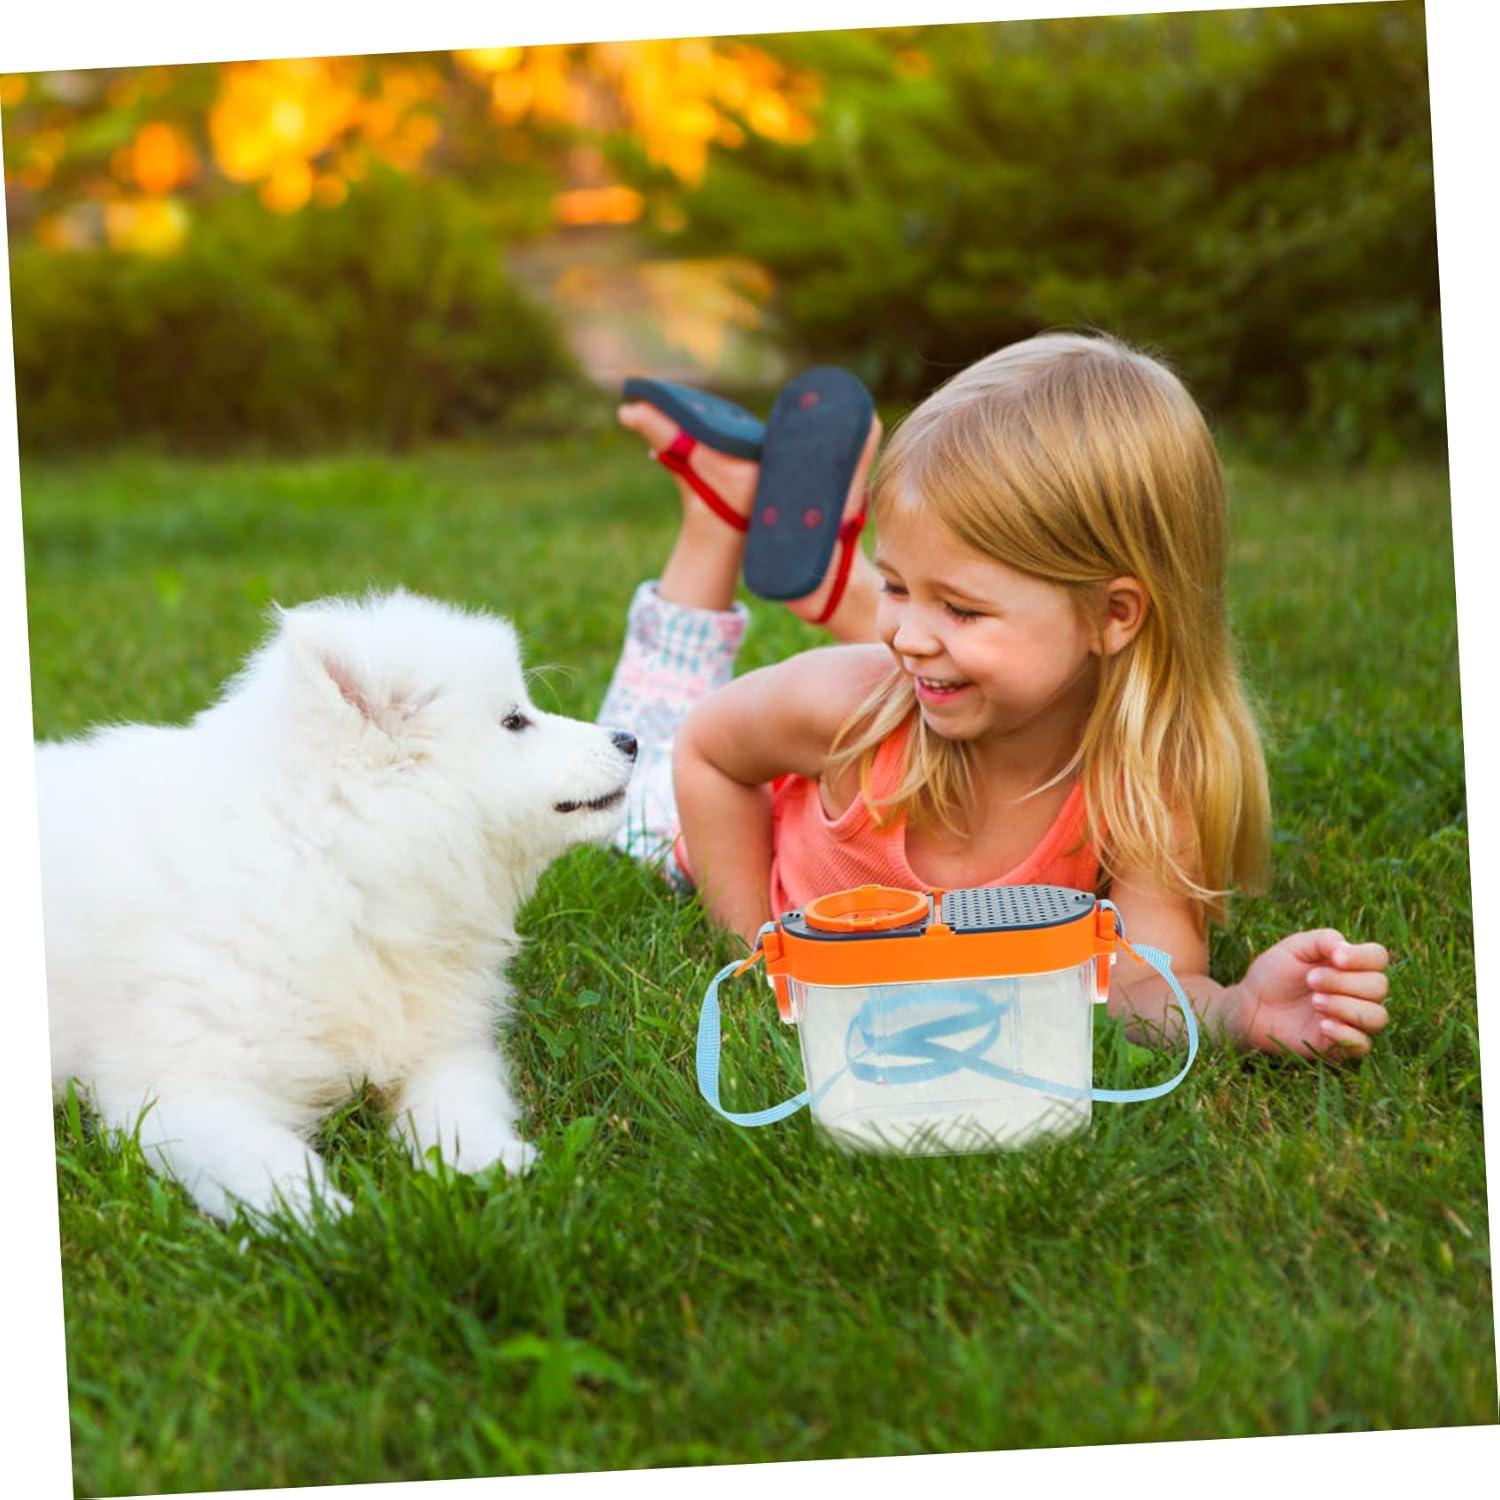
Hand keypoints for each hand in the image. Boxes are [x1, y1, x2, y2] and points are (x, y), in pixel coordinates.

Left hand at [1236, 929, 1390, 1058]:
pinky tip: (1322, 1025)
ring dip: (1346, 1007)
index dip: (1364, 957)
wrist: (1251, 1005)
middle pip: (1379, 986)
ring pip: (1377, 1016)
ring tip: (1315, 1001)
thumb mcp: (1294, 947)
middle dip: (1344, 982)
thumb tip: (1348, 947)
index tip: (1336, 959)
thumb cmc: (1274, 973)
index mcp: (1350, 965)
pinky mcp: (1341, 1045)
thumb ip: (1323, 940)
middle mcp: (1358, 992)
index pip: (1378, 957)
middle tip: (1311, 980)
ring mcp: (1351, 1019)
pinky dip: (1346, 1034)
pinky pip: (1363, 1044)